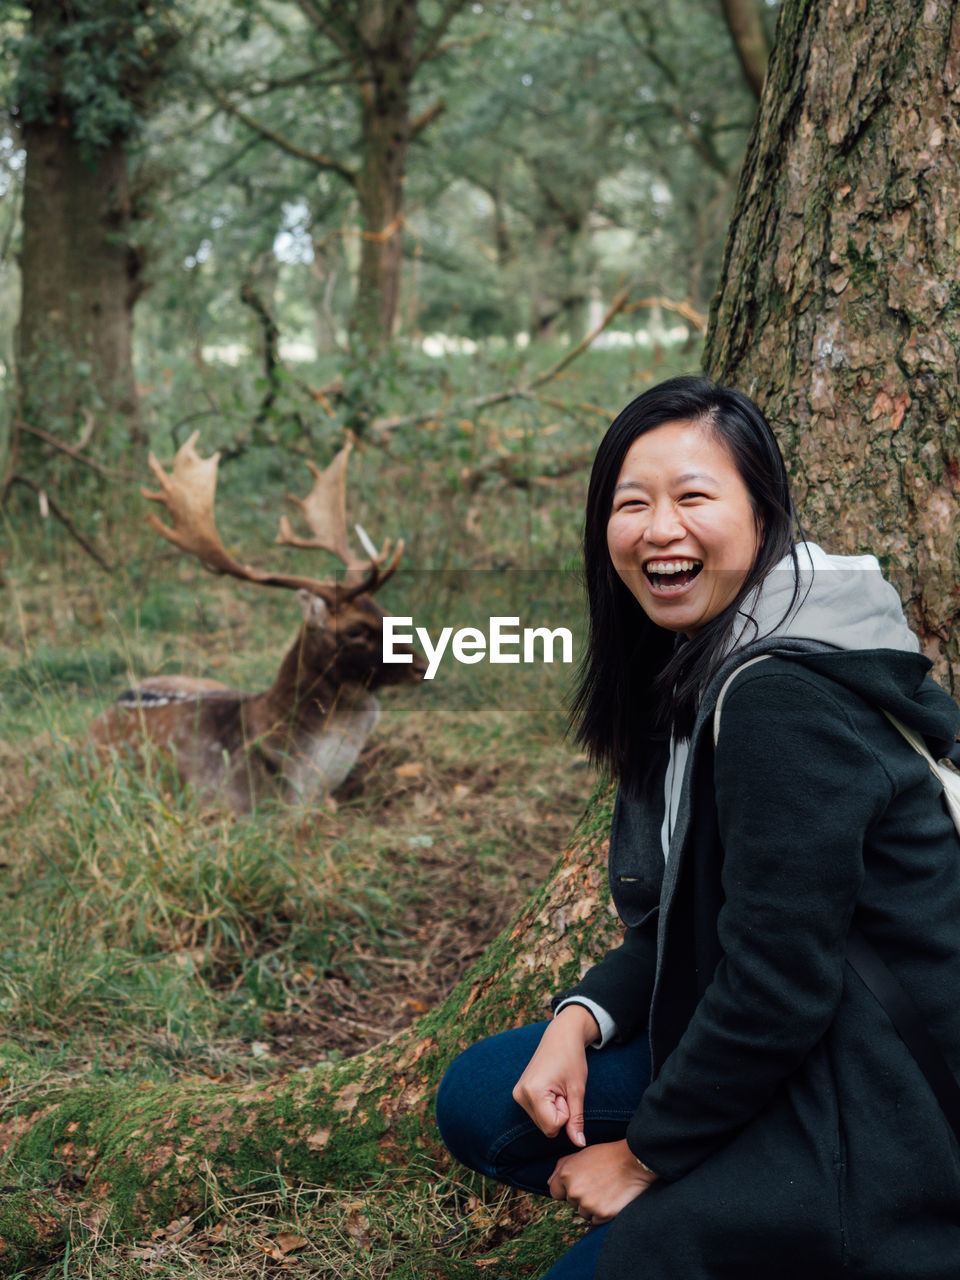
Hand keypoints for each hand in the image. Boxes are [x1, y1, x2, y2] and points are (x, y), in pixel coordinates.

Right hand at [512, 1006, 598, 1146]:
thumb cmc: (572, 1058)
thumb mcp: (577, 1090)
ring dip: (553, 1109)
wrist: (560, 1035)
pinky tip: (550, 1087)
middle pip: (546, 1127)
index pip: (553, 1127)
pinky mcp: (518, 1093)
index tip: (565, 1091)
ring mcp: (517, 1094)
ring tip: (556, 1086)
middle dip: (559, 1113)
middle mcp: (520, 1094)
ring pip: (542, 1122)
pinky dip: (547, 1106)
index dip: (566, 1113)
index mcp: (533, 1092)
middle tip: (561, 1088)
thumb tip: (579, 1144)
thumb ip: (576, 1119)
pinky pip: (537, 1114)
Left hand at [548, 1139, 656, 1223]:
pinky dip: (602, 1213)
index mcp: (566, 1174)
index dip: (566, 1188)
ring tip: (605, 1190)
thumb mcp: (581, 1154)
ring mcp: (588, 1204)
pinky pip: (596, 1221)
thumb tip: (550, 1183)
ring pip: (583, 1213)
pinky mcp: (602, 1214)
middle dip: (581, 1196)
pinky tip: (611, 1198)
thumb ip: (562, 1167)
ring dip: (591, 1206)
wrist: (634, 1161)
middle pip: (571, 1203)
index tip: (579, 1184)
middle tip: (597, 1183)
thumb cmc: (607, 1155)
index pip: (555, 1192)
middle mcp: (574, 1191)